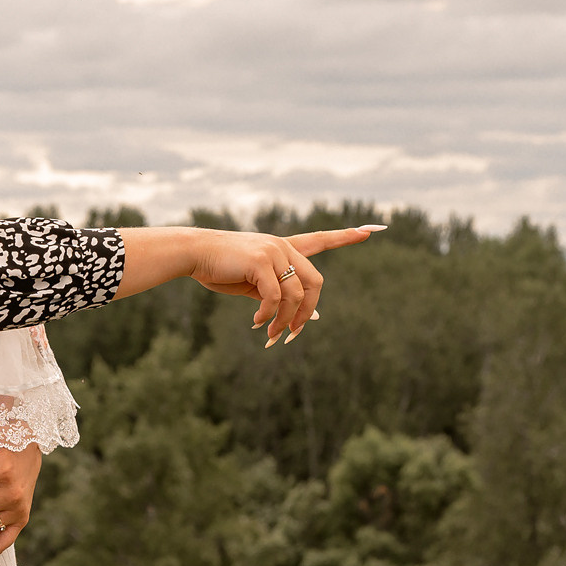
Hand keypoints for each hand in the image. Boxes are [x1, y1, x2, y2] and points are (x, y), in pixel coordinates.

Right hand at [190, 226, 379, 344]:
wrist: (195, 253)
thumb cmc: (222, 269)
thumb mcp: (256, 285)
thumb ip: (283, 295)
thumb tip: (314, 315)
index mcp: (284, 248)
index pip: (321, 239)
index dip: (346, 236)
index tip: (371, 230)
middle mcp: (283, 246)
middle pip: (315, 282)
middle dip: (306, 313)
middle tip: (291, 334)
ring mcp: (273, 251)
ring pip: (295, 294)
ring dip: (284, 321)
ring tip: (269, 334)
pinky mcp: (260, 261)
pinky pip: (275, 296)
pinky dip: (268, 315)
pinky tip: (257, 322)